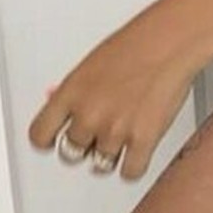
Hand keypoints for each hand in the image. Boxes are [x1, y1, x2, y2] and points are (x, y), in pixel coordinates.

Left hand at [27, 0, 201, 180]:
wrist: (172, 39)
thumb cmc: (138, 42)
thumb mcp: (94, 62)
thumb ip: (75, 90)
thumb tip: (57, 102)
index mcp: (71, 93)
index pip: (40, 135)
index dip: (48, 140)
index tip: (54, 141)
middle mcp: (88, 114)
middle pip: (71, 153)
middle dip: (85, 144)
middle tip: (98, 132)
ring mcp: (114, 130)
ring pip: (101, 165)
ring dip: (111, 154)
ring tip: (123, 135)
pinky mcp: (143, 140)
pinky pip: (129, 172)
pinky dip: (134, 165)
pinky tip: (138, 151)